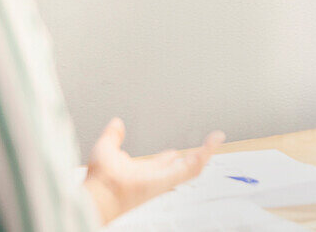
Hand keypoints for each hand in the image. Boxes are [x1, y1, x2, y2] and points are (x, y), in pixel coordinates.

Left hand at [83, 118, 224, 224]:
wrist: (102, 192)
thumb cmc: (100, 179)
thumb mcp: (107, 148)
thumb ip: (113, 136)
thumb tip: (117, 123)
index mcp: (140, 171)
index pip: (158, 165)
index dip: (167, 158)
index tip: (173, 152)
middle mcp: (154, 177)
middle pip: (178, 168)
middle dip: (191, 158)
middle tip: (204, 148)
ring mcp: (164, 178)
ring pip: (191, 167)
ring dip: (204, 153)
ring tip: (214, 140)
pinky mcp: (171, 178)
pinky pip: (193, 166)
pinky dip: (206, 152)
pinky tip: (214, 141)